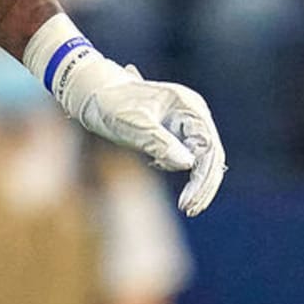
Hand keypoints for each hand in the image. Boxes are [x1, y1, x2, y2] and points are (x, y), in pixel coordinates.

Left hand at [73, 59, 225, 216]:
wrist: (93, 93)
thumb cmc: (110, 105)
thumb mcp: (132, 124)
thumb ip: (159, 142)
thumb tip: (188, 165)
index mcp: (188, 106)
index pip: (209, 146)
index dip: (203, 177)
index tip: (188, 202)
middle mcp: (192, 114)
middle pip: (210, 154)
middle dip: (203, 184)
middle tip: (190, 210)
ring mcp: (185, 123)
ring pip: (202, 158)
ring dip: (197, 183)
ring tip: (185, 206)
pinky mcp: (175, 133)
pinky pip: (188, 157)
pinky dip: (185, 175)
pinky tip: (168, 183)